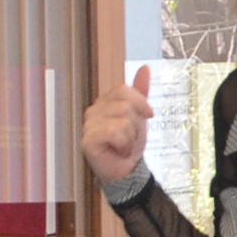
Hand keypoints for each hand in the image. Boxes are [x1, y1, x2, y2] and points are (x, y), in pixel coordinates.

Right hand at [81, 65, 154, 184]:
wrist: (127, 169)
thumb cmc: (130, 142)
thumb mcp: (139, 114)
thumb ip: (140, 92)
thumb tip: (145, 67)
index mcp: (104, 102)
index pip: (124, 90)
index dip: (141, 103)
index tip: (148, 116)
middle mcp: (93, 111)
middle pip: (125, 105)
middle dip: (136, 125)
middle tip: (130, 137)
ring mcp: (88, 126)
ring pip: (122, 120)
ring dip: (131, 137)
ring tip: (124, 145)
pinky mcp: (87, 141)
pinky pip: (113, 132)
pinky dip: (123, 144)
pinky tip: (118, 151)